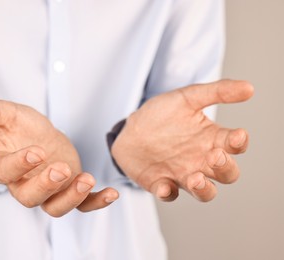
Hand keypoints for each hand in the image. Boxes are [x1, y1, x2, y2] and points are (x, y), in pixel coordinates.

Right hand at [0, 100, 117, 216]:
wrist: (41, 135)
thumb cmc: (23, 128)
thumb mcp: (10, 114)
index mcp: (4, 167)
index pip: (5, 173)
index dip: (19, 164)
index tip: (37, 151)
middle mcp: (23, 185)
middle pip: (30, 197)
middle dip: (46, 186)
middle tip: (62, 169)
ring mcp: (47, 192)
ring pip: (55, 207)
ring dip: (71, 197)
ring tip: (86, 179)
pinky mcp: (67, 192)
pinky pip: (81, 205)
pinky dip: (96, 202)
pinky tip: (112, 193)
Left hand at [111, 80, 253, 201]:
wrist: (129, 129)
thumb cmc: (161, 114)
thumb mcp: (186, 98)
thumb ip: (216, 92)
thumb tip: (249, 87)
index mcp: (211, 139)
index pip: (235, 146)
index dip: (239, 143)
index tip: (237, 135)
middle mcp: (202, 161)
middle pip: (227, 174)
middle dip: (225, 168)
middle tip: (214, 155)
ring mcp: (183, 175)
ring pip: (205, 193)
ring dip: (204, 189)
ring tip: (194, 178)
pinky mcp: (162, 185)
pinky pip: (170, 195)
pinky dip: (168, 193)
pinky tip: (164, 186)